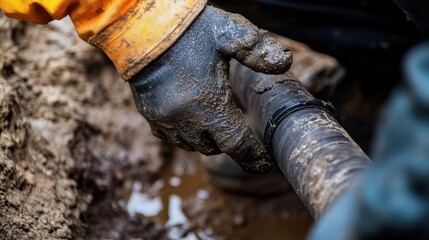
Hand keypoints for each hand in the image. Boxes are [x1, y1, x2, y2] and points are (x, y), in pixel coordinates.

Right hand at [129, 6, 291, 172]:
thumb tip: (285, 62)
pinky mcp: (150, 117)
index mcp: (209, 103)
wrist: (140, 29)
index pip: (238, 144)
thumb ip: (257, 49)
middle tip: (235, 122)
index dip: (253, 158)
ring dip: (207, 137)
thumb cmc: (188, 31)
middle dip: (229, 140)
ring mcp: (165, 121)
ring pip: (194, 145)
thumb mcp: (227, 32)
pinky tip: (190, 116)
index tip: (263, 165)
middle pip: (216, 146)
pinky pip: (173, 138)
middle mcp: (186, 120)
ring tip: (213, 118)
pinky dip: (186, 133)